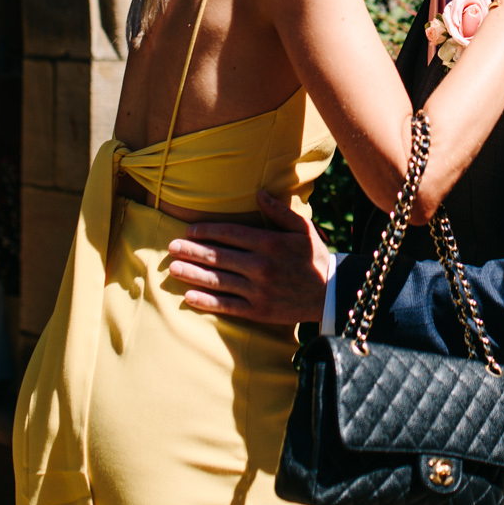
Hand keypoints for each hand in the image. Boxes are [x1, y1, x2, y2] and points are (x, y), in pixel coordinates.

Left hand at [168, 190, 330, 324]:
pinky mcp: (258, 311)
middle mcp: (261, 265)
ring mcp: (258, 290)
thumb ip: (279, 211)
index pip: (229, 233)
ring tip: (173, 269)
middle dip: (191, 250)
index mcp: (269, 242)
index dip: (206, 230)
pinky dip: (207, 302)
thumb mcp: (302, 229)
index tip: (190, 229)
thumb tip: (258, 193)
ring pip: (217, 281)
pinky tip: (189, 297)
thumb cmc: (315, 257)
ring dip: (192, 274)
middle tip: (171, 247)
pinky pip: (227, 306)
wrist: (331, 294)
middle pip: (218, 256)